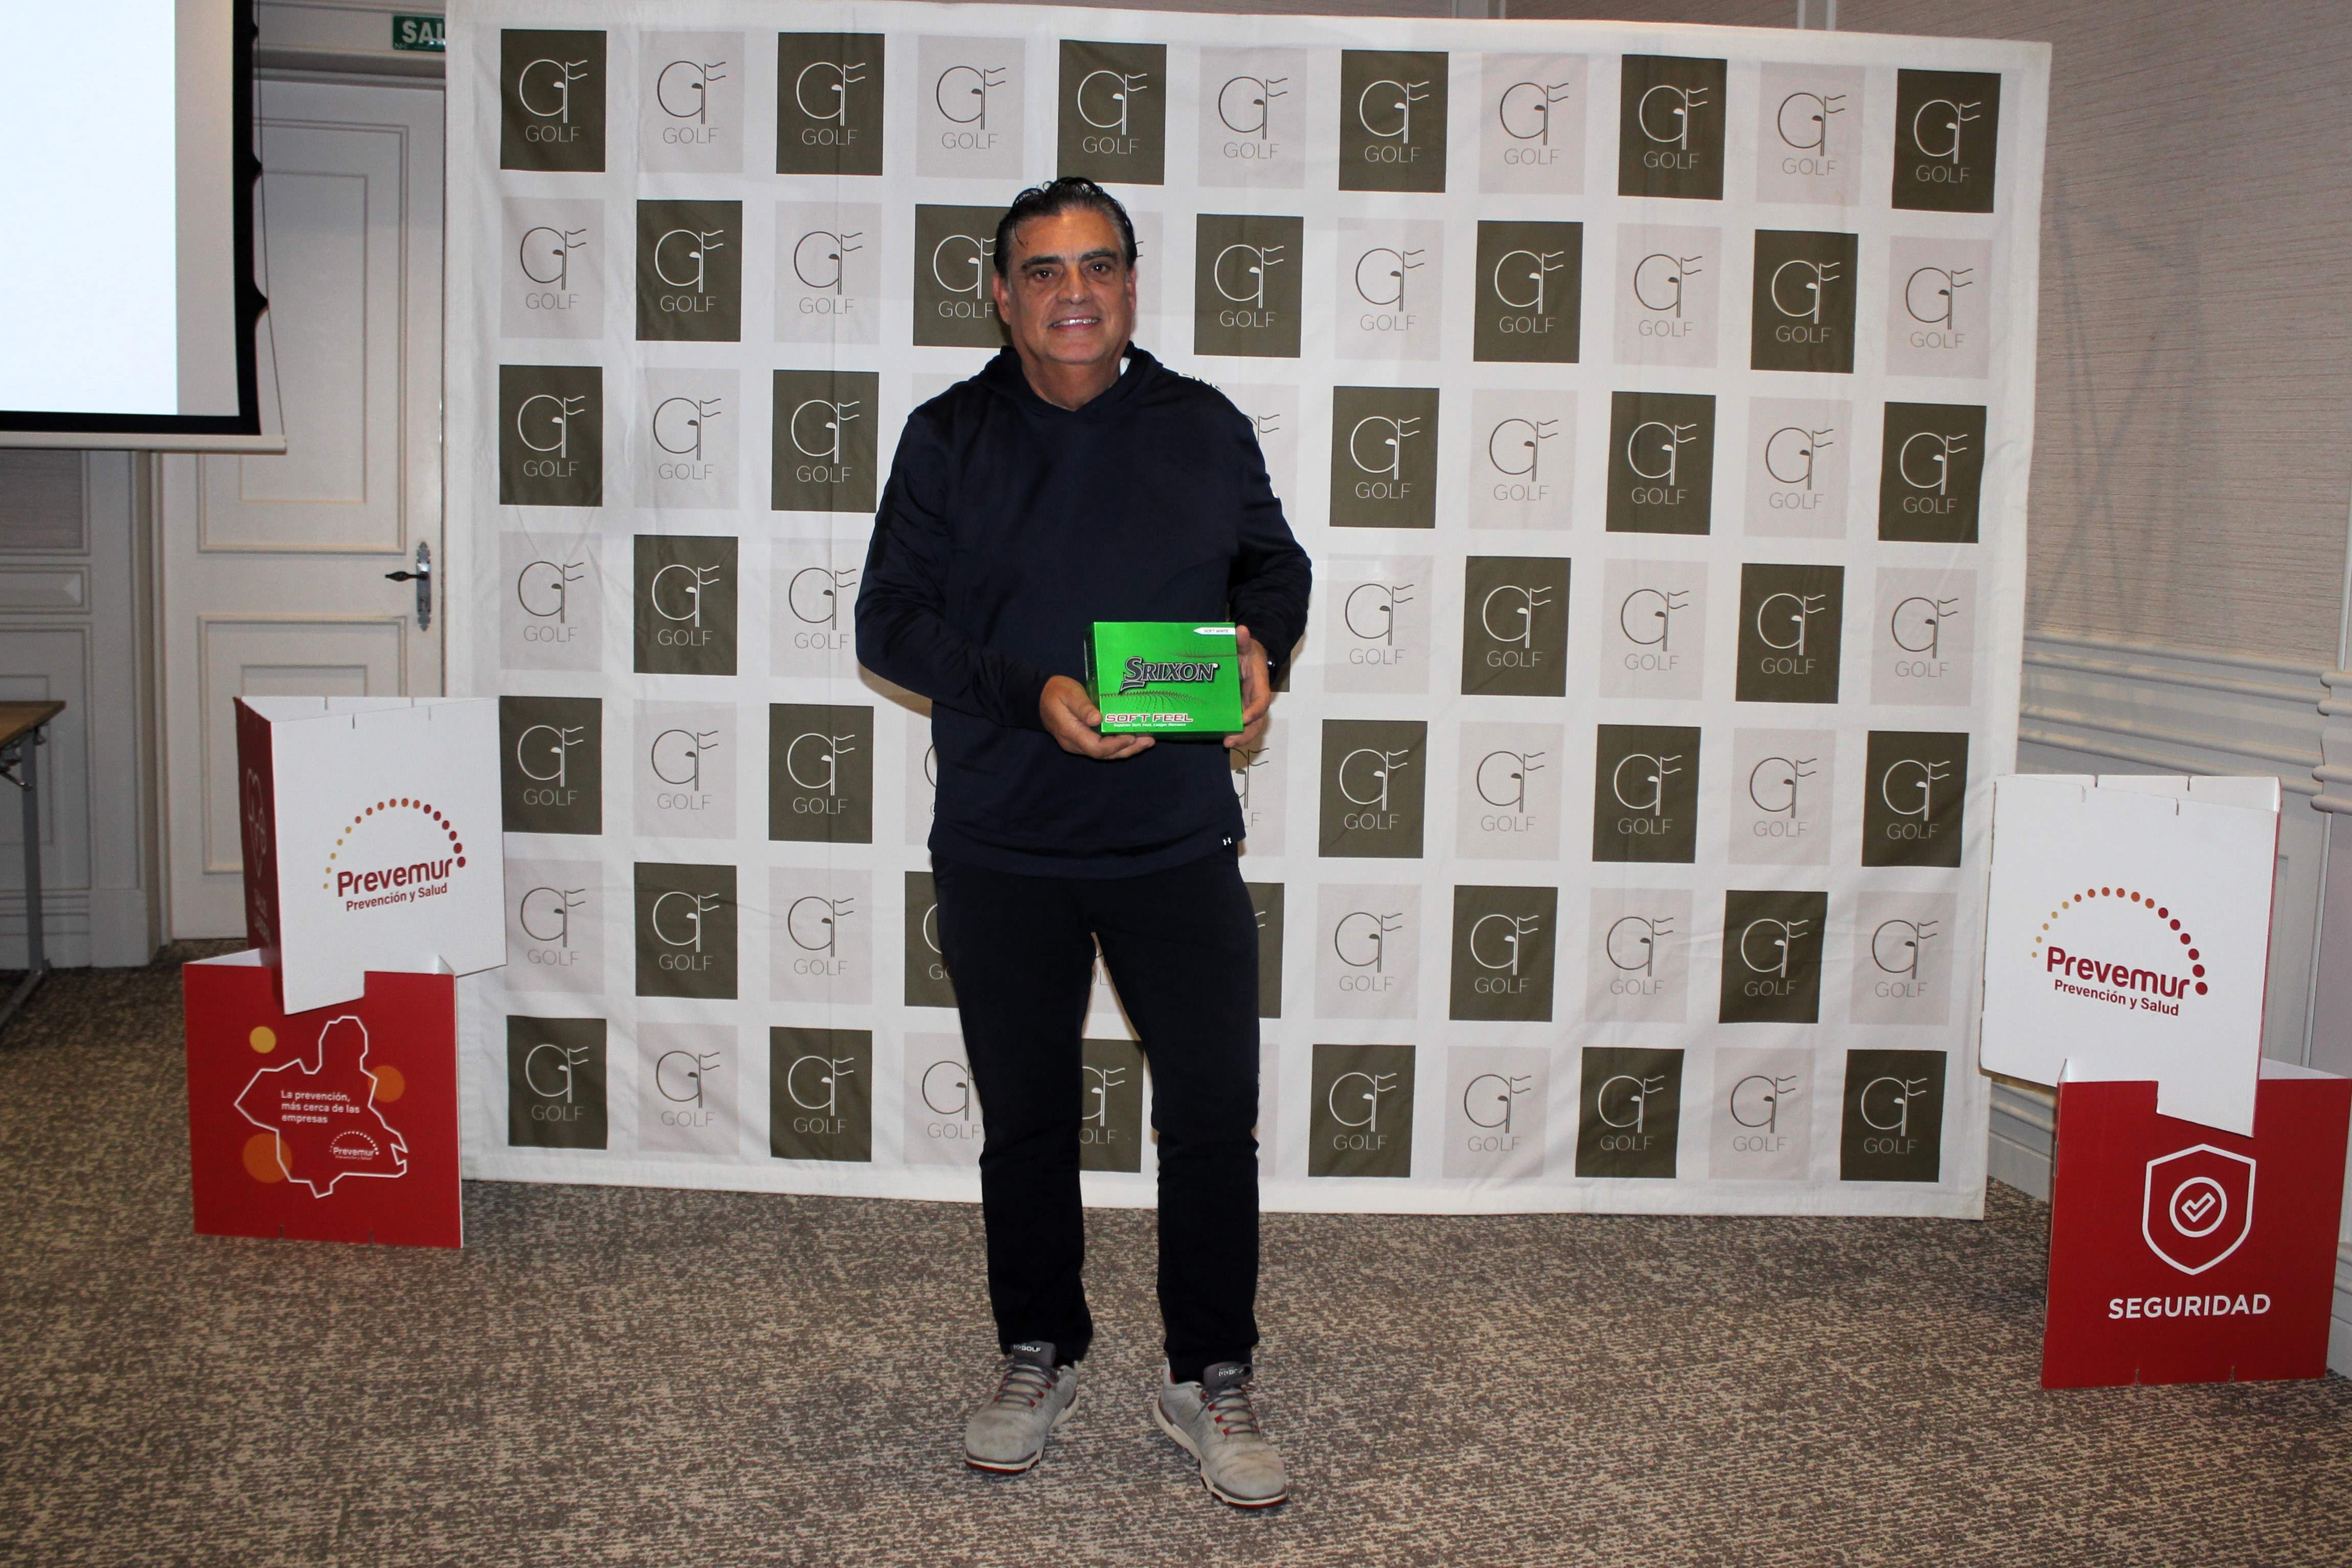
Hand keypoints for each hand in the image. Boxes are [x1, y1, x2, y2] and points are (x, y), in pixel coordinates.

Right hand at [1040, 674, 1155, 759]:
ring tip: (1147, 741)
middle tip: (1149, 741)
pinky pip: (1103, 747)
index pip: (1096, 747)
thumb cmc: (1056, 693)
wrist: (1041, 698)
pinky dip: (1120, 744)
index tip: (1131, 736)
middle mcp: (1076, 744)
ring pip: (1105, 753)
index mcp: (1071, 733)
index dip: (1115, 745)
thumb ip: (1082, 707)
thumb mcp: (1068, 694)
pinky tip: (1134, 738)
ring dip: (1127, 749)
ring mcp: (1080, 744)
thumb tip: (1097, 719)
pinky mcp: (1084, 740)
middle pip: (1104, 755)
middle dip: (1128, 749)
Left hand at [1224, 625, 1273, 751]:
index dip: (1255, 711)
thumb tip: (1241, 630)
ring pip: (1248, 727)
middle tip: (1230, 741)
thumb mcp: (1245, 645)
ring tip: (1225, 743)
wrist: (1248, 657)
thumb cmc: (1247, 652)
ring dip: (1239, 737)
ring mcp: (1246, 707)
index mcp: (1259, 685)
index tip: (1243, 718)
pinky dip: (1229, 732)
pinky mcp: (1236, 710)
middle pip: (1257, 722)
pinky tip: (1216, 736)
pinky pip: (1236, 724)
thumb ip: (1242, 640)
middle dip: (1246, 733)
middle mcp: (1254, 700)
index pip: (1262, 701)